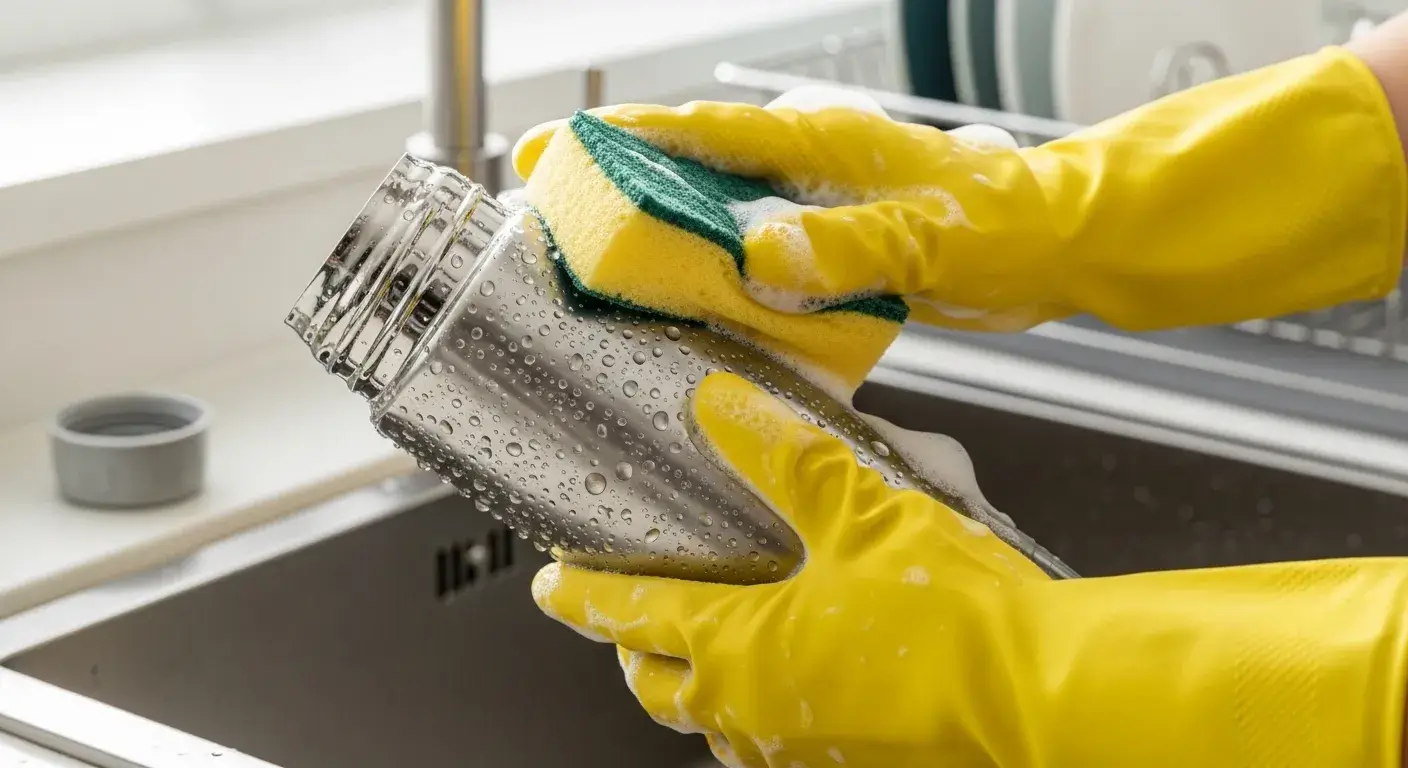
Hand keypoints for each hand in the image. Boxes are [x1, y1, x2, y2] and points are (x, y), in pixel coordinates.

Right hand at [515, 46, 1402, 368]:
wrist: (1063, 248)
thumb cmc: (1013, 221)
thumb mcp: (932, 235)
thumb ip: (847, 245)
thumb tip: (762, 252)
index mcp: (823, 143)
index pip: (703, 135)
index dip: (623, 144)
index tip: (557, 152)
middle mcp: (808, 172)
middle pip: (690, 177)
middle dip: (620, 195)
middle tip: (552, 222)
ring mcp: (817, 213)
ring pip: (717, 224)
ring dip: (662, 247)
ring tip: (599, 278)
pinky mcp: (831, 255)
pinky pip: (757, 267)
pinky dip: (719, 287)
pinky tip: (692, 317)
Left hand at [533, 372, 1407, 766]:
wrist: (1039, 695)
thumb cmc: (958, 618)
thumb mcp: (863, 508)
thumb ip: (784, 451)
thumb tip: (721, 406)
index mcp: (741, 646)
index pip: (634, 613)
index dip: (585, 593)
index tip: (553, 583)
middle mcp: (752, 708)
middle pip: (656, 685)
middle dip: (629, 647)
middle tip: (624, 615)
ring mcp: (795, 746)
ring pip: (708, 722)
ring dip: (689, 682)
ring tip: (698, 646)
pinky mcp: (844, 760)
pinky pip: (768, 741)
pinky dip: (750, 708)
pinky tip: (785, 675)